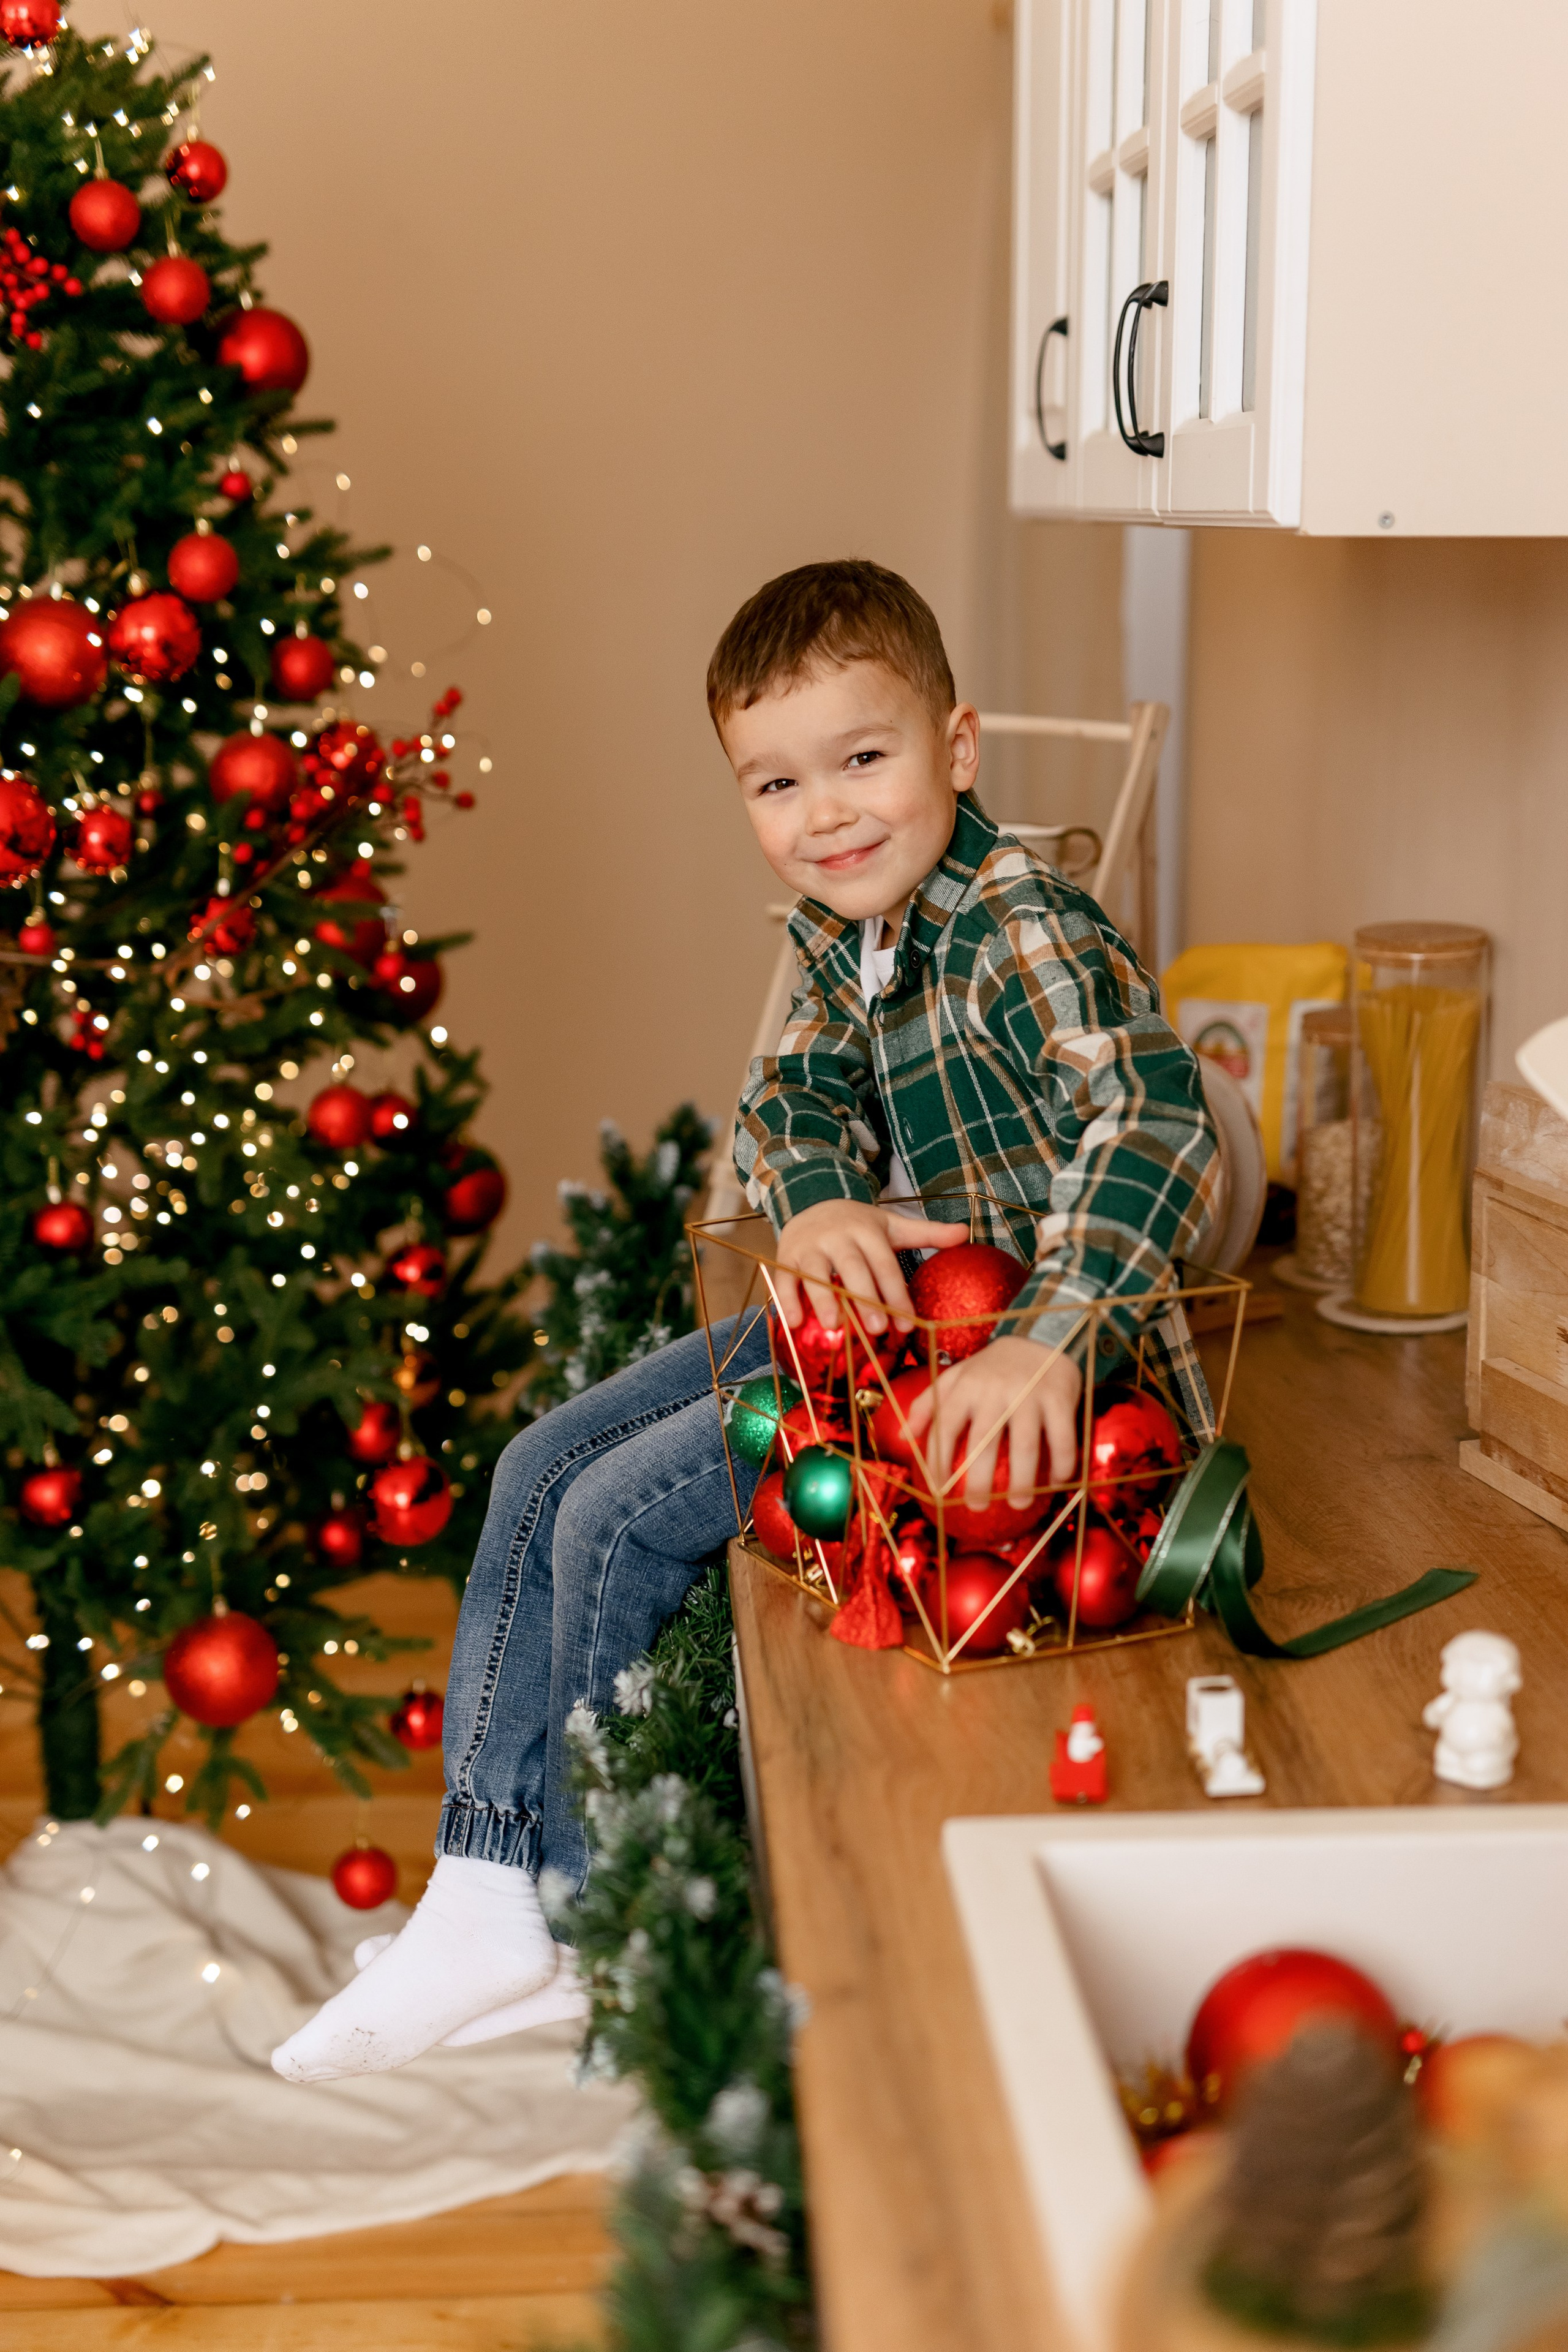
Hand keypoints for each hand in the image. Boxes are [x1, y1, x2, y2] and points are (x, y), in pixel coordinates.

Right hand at [773, 1199, 964, 1336]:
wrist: (812, 1201)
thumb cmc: (858, 1225)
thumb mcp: (892, 1225)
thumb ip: (927, 1232)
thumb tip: (966, 1233)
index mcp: (867, 1230)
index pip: (885, 1264)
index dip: (896, 1294)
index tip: (907, 1324)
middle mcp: (837, 1236)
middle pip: (853, 1268)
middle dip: (865, 1298)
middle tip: (877, 1329)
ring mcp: (810, 1246)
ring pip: (816, 1273)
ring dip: (824, 1299)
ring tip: (835, 1326)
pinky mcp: (787, 1255)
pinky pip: (785, 1278)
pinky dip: (787, 1299)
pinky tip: (794, 1322)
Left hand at [906, 1335, 1082, 1509]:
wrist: (1041, 1335)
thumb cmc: (991, 1367)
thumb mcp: (956, 1377)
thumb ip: (928, 1404)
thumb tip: (903, 1436)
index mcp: (965, 1387)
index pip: (944, 1429)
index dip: (939, 1463)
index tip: (940, 1492)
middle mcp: (995, 1391)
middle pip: (984, 1443)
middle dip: (978, 1481)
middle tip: (977, 1507)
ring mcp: (1029, 1394)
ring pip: (1025, 1446)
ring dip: (1022, 1481)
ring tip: (1018, 1505)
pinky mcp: (1060, 1398)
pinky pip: (1062, 1439)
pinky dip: (1061, 1465)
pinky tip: (1055, 1483)